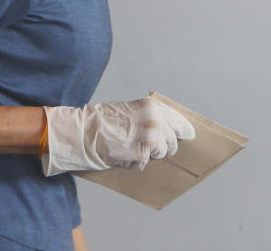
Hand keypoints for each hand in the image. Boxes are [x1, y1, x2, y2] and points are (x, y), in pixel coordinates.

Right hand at [42, 96, 194, 175]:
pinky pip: (144, 163)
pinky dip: (135, 163)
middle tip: (149, 147)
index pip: (179, 121)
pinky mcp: (141, 154)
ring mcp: (150, 138)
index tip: (189, 136)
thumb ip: (150, 118)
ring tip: (129, 148)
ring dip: (148, 155)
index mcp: (152, 107)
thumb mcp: (131, 111)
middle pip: (173, 141)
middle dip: (164, 146)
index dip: (184, 131)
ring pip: (160, 154)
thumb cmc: (102, 121)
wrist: (81, 132)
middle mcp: (155, 120)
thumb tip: (168, 131)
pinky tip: (122, 155)